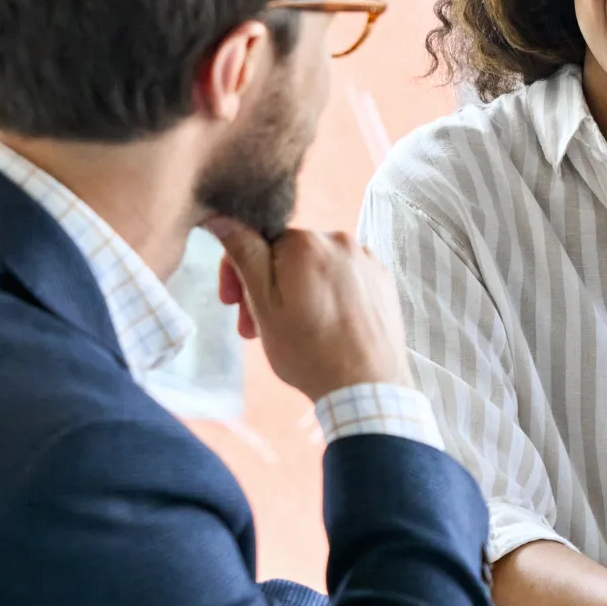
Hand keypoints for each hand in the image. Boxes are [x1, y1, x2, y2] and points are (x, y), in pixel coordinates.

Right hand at [209, 218, 412, 398]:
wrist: (368, 388)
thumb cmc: (311, 353)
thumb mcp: (264, 306)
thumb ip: (245, 256)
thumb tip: (224, 217)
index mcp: (305, 243)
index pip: (258, 240)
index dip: (239, 272)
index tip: (232, 303)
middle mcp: (340, 240)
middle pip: (288, 254)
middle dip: (267, 287)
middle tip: (255, 328)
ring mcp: (366, 259)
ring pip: (316, 266)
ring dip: (297, 292)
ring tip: (292, 331)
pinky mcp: (382, 278)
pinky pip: (343, 277)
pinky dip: (327, 295)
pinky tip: (324, 326)